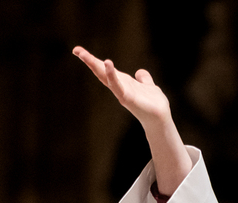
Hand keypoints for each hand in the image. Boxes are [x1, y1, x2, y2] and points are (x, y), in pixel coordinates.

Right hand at [73, 46, 191, 195]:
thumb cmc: (154, 104)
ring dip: (95, 66)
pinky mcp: (127, 98)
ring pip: (105, 77)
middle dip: (89, 61)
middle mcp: (119, 87)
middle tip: (76, 50)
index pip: (105, 69)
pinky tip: (107, 63)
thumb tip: (140, 72)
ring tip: (84, 55)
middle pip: (100, 72)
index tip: (78, 50)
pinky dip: (111, 75)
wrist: (161, 118)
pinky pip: (117, 85)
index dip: (93, 60)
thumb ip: (144, 79)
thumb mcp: (149, 86)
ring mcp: (121, 93)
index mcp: (122, 82)